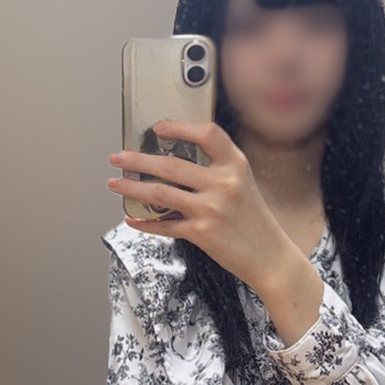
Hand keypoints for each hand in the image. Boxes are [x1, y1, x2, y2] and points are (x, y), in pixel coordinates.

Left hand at [107, 120, 295, 292]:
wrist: (270, 257)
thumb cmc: (254, 223)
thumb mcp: (244, 186)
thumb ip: (217, 172)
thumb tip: (175, 167)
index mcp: (236, 166)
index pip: (207, 134)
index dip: (180, 127)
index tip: (158, 128)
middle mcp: (224, 183)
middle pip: (171, 164)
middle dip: (138, 159)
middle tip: (118, 157)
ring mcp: (212, 208)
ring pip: (160, 192)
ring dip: (132, 187)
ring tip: (115, 184)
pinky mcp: (202, 233)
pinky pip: (164, 224)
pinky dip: (144, 221)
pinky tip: (132, 218)